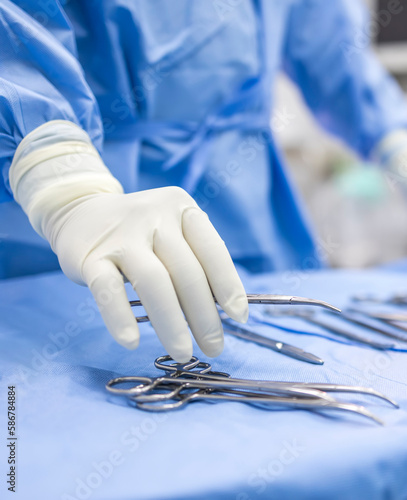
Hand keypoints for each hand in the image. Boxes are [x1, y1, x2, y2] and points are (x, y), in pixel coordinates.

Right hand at [53, 187, 247, 360]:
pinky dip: (120, 318)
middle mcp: (154, 216)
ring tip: (183, 353)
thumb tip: (224, 311)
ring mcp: (121, 235)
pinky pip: (108, 290)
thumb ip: (195, 261)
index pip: (212, 250)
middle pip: (186, 271)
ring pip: (153, 282)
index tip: (239, 317)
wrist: (81, 213)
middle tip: (214, 347)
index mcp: (182, 209)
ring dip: (171, 323)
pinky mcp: (90, 256)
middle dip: (204, 316)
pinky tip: (131, 342)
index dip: (229, 285)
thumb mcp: (172, 232)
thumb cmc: (140, 233)